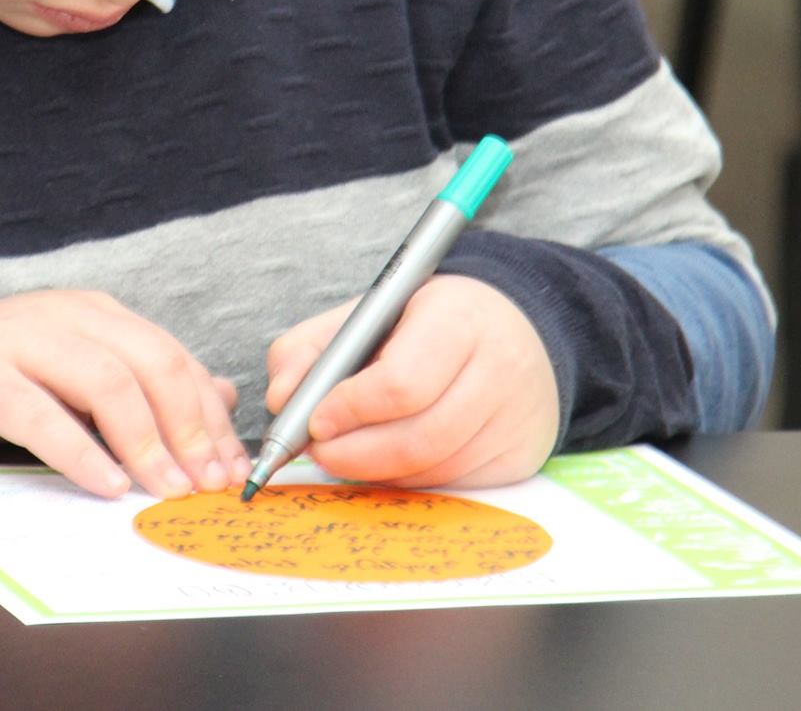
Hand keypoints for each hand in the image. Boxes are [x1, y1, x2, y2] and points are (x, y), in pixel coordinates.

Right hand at [0, 291, 251, 499]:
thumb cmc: (5, 374)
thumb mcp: (81, 373)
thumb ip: (147, 384)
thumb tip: (225, 399)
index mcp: (98, 314)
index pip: (173, 357)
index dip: (210, 414)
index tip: (233, 467)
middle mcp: (66, 316)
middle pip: (151, 362)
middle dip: (189, 426)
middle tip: (208, 482)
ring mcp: (21, 341)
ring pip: (104, 380)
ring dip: (145, 440)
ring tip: (165, 487)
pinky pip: (39, 414)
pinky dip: (80, 451)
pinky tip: (106, 484)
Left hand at [264, 274, 558, 489]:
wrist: (514, 331)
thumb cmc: (427, 323)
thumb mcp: (368, 314)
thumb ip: (310, 349)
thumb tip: (280, 400)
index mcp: (458, 318)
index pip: (401, 384)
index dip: (349, 410)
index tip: (316, 421)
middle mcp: (499, 368)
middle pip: (418, 438)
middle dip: (354, 454)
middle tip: (318, 452)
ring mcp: (515, 418)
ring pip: (433, 469)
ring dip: (376, 472)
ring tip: (345, 454)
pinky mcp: (520, 456)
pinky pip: (452, 485)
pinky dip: (408, 481)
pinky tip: (387, 461)